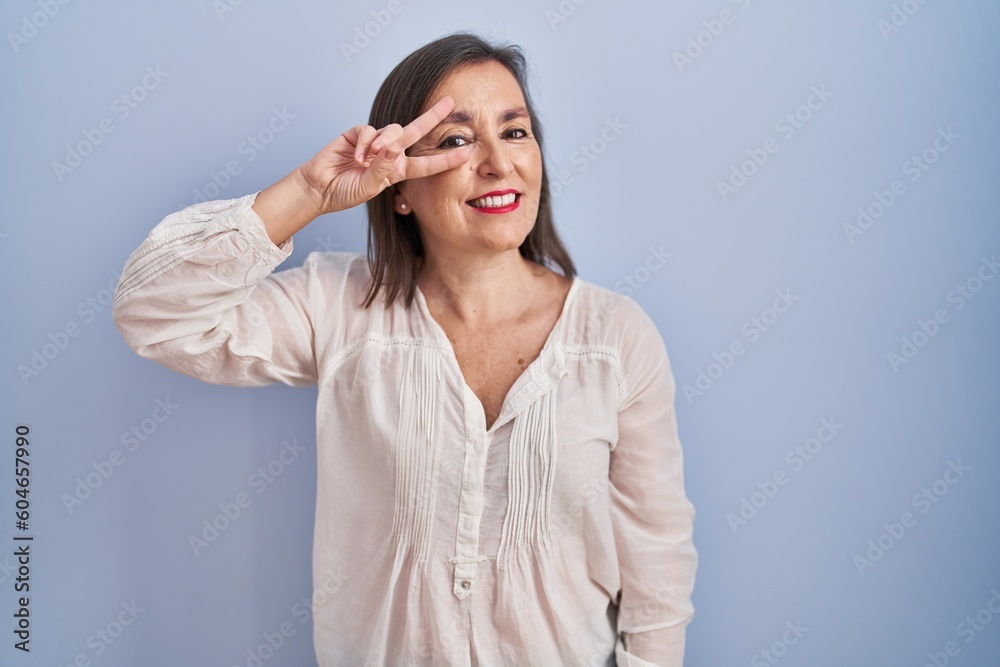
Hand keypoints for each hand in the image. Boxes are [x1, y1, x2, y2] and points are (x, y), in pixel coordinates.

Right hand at [298, 96, 470, 214]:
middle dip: (433, 116)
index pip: (427, 164)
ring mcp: (375, 142)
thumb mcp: (369, 187)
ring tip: (367, 160)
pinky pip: (369, 130)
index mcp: (398, 171)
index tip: (467, 153)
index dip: (446, 159)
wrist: (319, 188)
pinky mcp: (358, 134)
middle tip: (451, 102)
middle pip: (417, 132)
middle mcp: (390, 154)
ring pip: (392, 130)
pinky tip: (356, 156)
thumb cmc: (345, 192)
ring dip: (383, 143)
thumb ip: (383, 168)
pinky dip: (365, 142)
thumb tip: (394, 146)